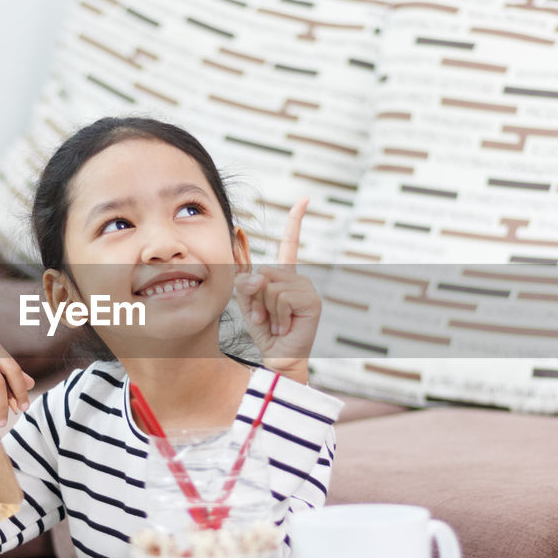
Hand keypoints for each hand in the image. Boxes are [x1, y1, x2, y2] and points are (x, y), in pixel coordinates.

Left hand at [232, 198, 319, 383]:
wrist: (276, 358)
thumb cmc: (263, 330)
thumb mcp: (247, 301)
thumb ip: (245, 282)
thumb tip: (255, 275)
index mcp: (284, 277)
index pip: (290, 244)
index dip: (296, 221)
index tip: (304, 199)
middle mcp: (298, 280)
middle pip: (265, 272)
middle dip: (255, 297)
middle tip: (264, 317)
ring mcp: (307, 290)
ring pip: (271, 285)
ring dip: (265, 308)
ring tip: (274, 323)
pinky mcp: (312, 302)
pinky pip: (281, 296)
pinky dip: (277, 314)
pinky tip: (285, 326)